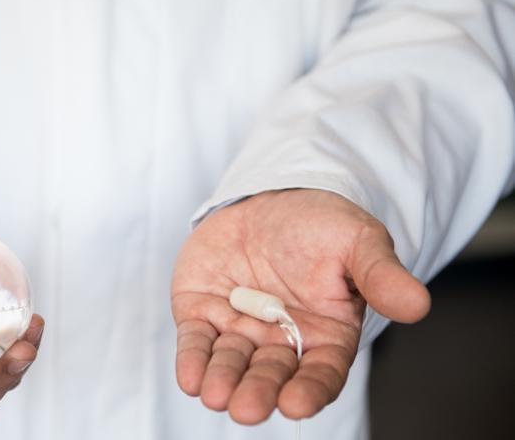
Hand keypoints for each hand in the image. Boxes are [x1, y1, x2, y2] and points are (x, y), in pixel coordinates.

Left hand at [171, 189, 429, 423]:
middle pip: (271, 375)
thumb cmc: (320, 225)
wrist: (268, 198)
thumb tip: (418, 304)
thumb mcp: (357, 240)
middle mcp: (280, 341)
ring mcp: (239, 329)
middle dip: (259, 392)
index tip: (295, 405)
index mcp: (325, 335)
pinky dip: (192, 360)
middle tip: (247, 408)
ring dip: (222, 380)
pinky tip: (189, 377)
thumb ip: (380, 275)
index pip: (320, 373)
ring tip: (214, 395)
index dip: (309, 391)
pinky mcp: (202, 314)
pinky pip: (196, 342)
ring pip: (231, 364)